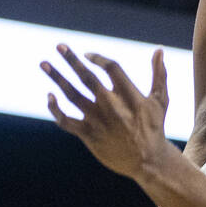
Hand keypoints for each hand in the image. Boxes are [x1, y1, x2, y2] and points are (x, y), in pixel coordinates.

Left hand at [42, 46, 171, 179]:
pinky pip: (66, 120)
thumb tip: (158, 50)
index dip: (98, 58)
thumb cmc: (155, 127)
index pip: (111, 68)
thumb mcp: (161, 100)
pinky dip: (55, 109)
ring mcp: (97, 120)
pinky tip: (50, 96)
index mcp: (130, 94)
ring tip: (44, 64)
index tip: (88, 55)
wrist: (146, 160)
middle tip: (60, 46)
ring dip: (57, 78)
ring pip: (72, 94)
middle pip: (87, 77)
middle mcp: (111, 105)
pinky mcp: (87, 134)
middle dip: (71, 60)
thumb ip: (159, 74)